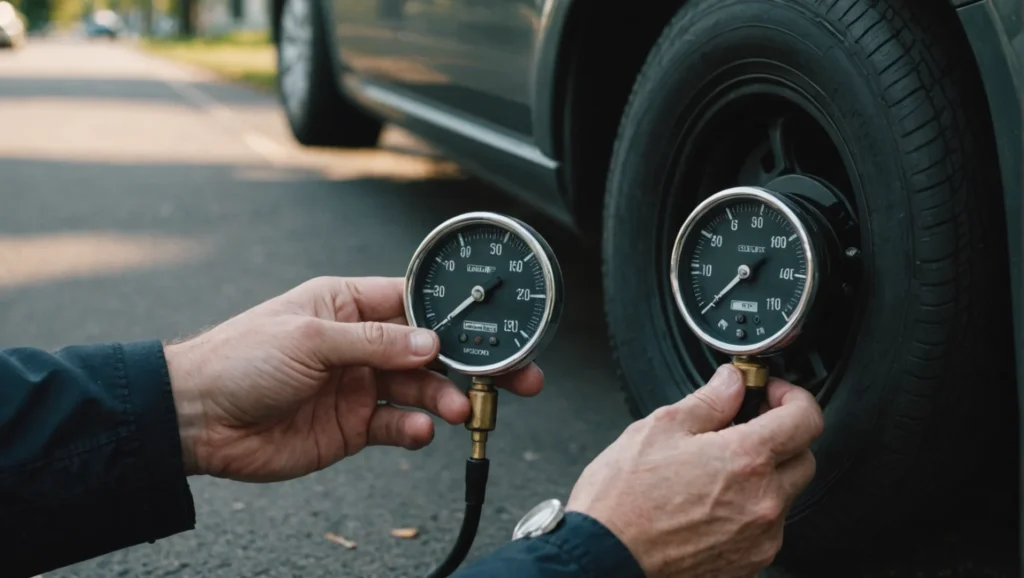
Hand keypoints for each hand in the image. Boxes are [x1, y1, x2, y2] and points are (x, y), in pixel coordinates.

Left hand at [165, 276, 543, 482]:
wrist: (198, 419)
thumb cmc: (240, 357)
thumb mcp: (308, 337)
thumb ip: (373, 341)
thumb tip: (430, 342)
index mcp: (348, 304)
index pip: (413, 302)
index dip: (451, 314)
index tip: (489, 324)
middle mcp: (361, 343)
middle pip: (430, 350)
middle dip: (470, 362)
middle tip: (511, 374)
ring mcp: (360, 385)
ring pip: (421, 389)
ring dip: (445, 398)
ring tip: (458, 410)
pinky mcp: (354, 426)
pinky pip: (398, 425)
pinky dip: (415, 428)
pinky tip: (421, 431)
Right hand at [566, 366, 822, 577]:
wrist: (606, 558)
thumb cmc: (623, 500)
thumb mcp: (661, 428)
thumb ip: (708, 400)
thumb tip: (731, 382)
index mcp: (746, 459)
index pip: (806, 418)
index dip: (792, 397)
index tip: (772, 394)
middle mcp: (763, 501)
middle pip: (803, 458)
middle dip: (780, 438)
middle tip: (744, 428)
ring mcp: (759, 538)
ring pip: (784, 496)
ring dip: (763, 477)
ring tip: (715, 472)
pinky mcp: (749, 564)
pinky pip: (765, 529)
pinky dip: (748, 511)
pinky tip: (710, 504)